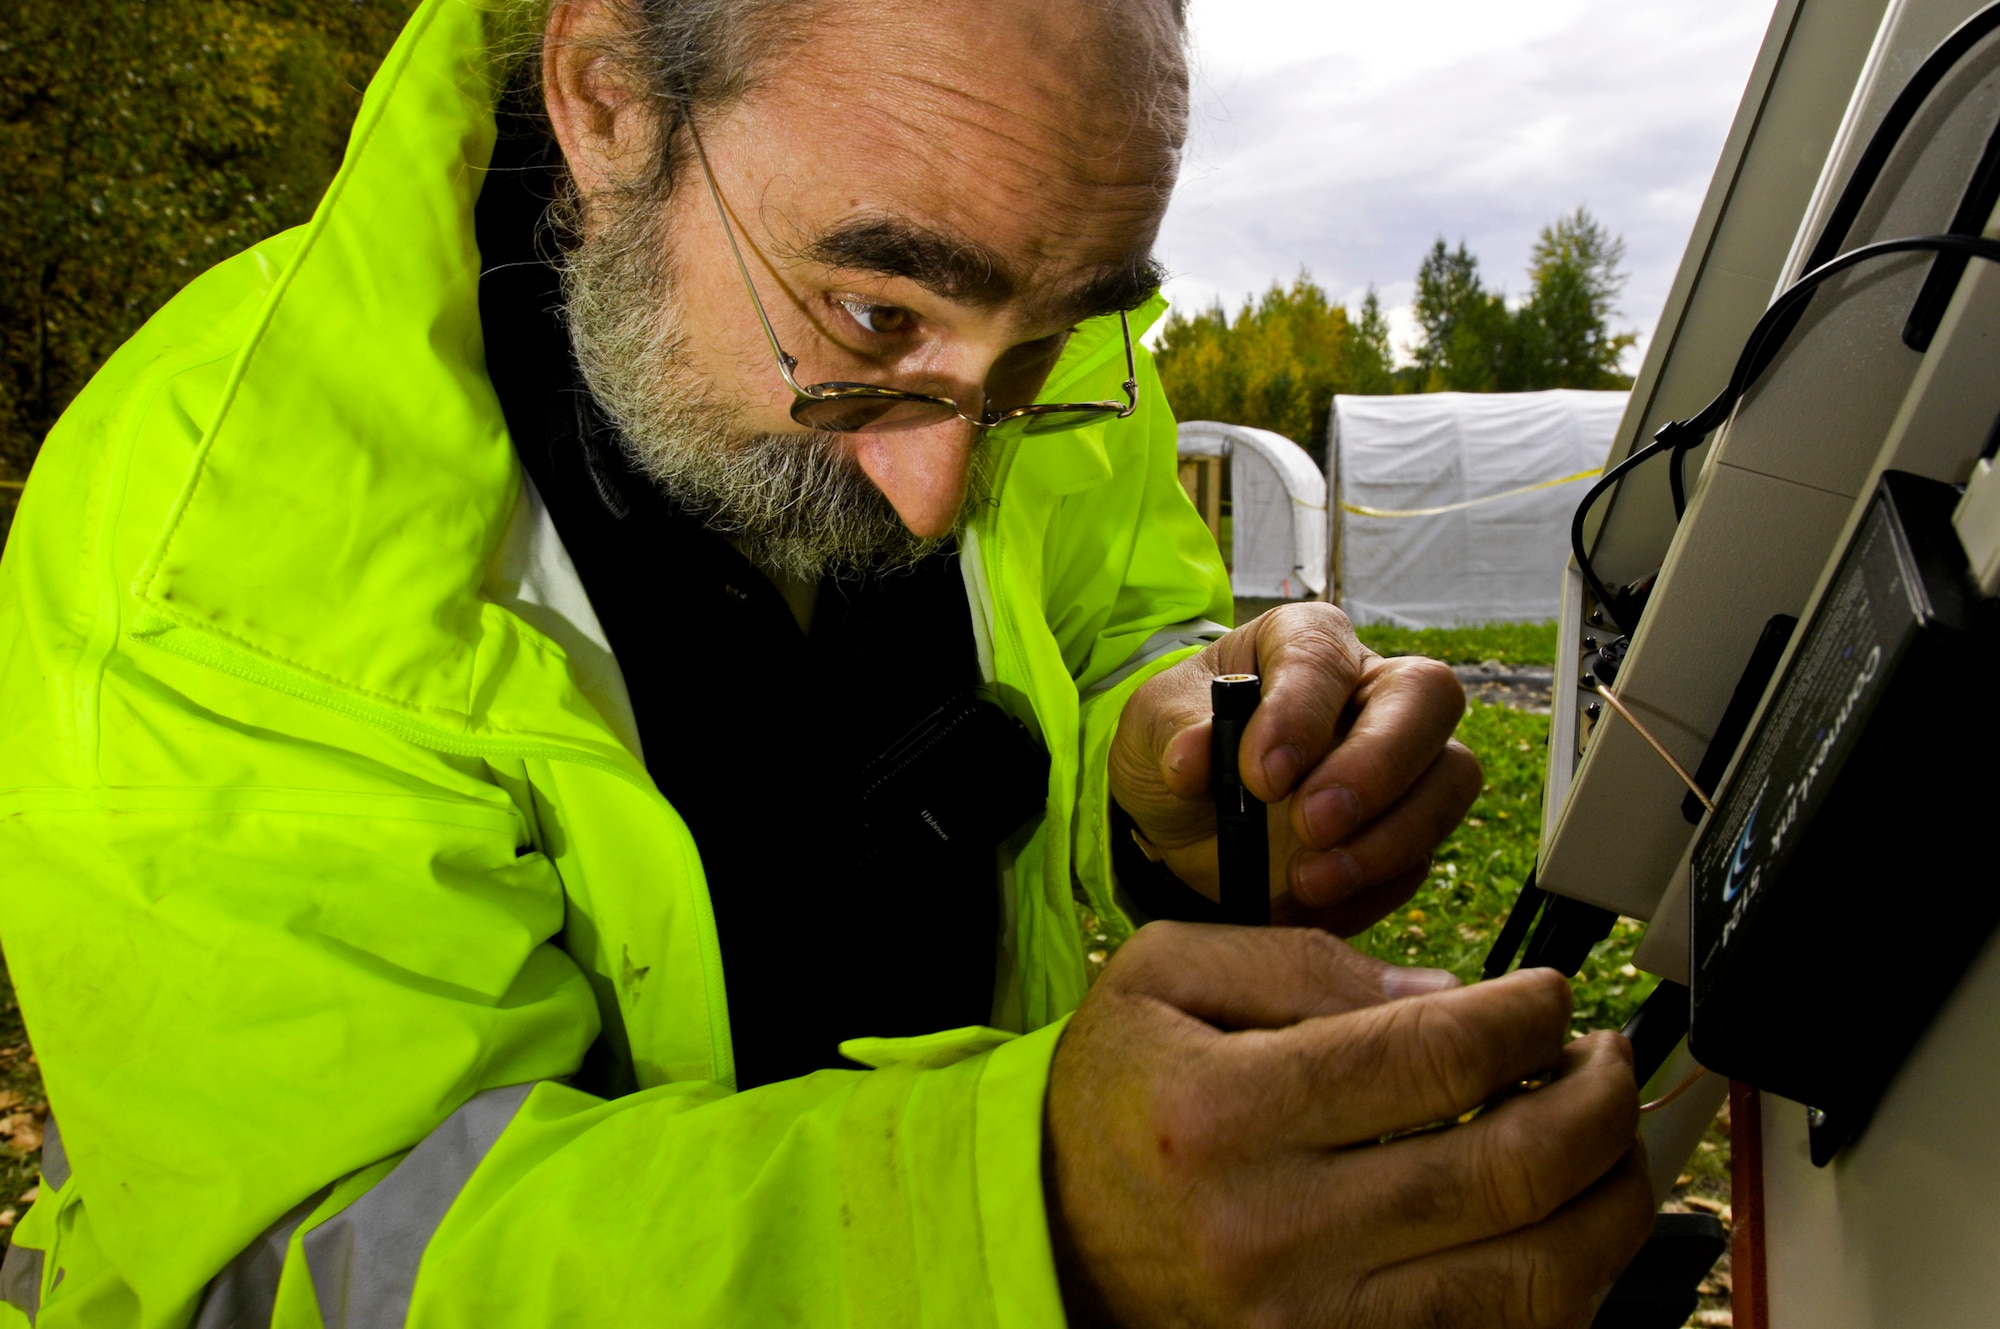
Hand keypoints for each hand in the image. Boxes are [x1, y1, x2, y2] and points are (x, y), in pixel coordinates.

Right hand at [1046, 924, 1653, 1328]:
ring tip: (1608, 1134)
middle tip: (1602, 1056)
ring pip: (1534, 1279)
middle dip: (1593, 1099)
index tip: (1547, 996)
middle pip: (1507, 1171)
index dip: (1526, 1018)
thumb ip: (1300, 964)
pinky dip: (1570, 1283)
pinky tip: (1566, 1219)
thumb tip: (1451, 996)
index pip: (1434, 1058)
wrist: (1053, 1235)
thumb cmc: (1118, 1098)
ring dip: (1609, 1197)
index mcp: (1223, 1112)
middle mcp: (1270, 1231)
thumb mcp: (1163, 975)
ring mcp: (1313, 1324)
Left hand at [1108, 603, 1480, 932]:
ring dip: (1387, 839)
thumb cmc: (1179, 744)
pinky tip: (1307, 907)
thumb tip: (1191, 761)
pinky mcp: (1408, 829)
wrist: (1183, 818)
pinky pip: (1419, 859)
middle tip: (1312, 824)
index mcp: (1305, 642)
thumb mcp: (1152, 726)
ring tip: (1307, 880)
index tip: (1260, 776)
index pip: (1324, 658)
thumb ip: (1174, 734)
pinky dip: (1367, 891)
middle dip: (1377, 765)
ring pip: (1450, 779)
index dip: (1301, 713)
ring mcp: (1405, 760)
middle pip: (1427, 698)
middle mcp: (1372, 688)